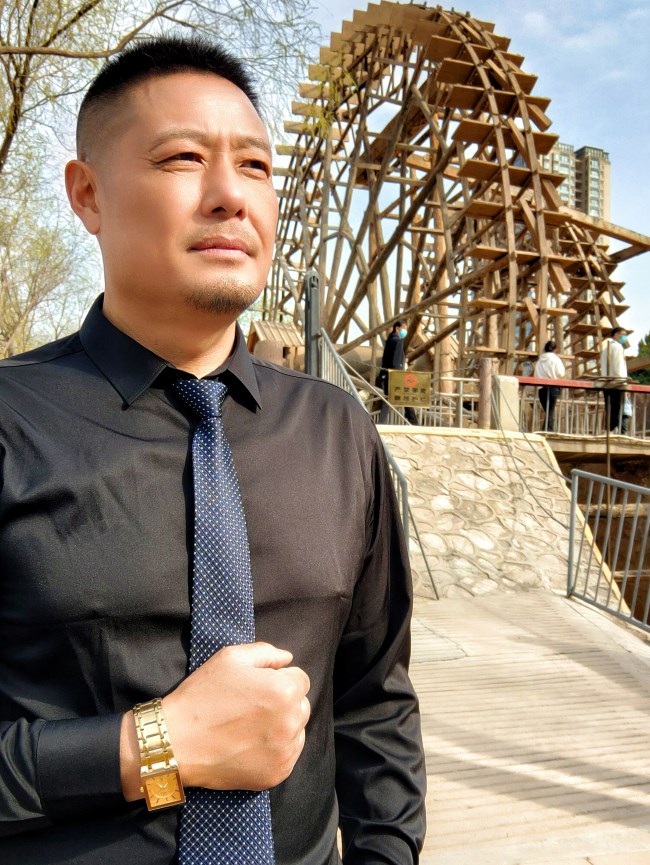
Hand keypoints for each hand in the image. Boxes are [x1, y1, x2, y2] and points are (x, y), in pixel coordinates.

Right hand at [120, 642, 309, 799]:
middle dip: (283, 702)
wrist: (176, 742)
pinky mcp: (277, 774)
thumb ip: (266, 652)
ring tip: (250, 726)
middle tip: (252, 706)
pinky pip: (288, 754)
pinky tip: (250, 744)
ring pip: (297, 730)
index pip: (300, 679)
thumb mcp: (230, 658)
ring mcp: (285, 751)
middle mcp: (291, 722)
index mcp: (284, 691)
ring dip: (282, 726)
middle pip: (301, 705)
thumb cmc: (202, 695)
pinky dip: (275, 749)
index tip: (258, 687)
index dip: (279, 679)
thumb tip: (288, 659)